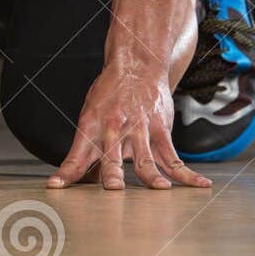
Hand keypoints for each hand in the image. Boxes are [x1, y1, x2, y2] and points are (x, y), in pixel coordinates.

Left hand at [47, 61, 209, 190]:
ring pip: (145, 158)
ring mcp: (139, 131)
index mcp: (91, 127)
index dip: (66, 172)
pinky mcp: (160, 131)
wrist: (136, 66)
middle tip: (114, 188)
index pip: (76, 155)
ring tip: (159, 190)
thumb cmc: (110, 95)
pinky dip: (186, 174)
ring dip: (152, 175)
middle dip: (112, 173)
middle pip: (111, 156)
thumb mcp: (90, 116)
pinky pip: (173, 156)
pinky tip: (199, 184)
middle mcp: (114, 130)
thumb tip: (77, 179)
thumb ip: (86, 149)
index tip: (55, 186)